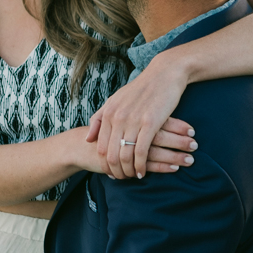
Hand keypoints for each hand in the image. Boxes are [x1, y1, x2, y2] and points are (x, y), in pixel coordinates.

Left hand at [86, 54, 197, 179]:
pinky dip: (141, 165)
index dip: (105, 164)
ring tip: (134, 176)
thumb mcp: (115, 100)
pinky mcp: (150, 123)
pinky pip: (142, 152)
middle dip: (116, 171)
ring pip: (125, 156)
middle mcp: (117, 117)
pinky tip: (143, 172)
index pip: (100, 147)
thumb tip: (88, 139)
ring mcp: (133, 121)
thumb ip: (99, 118)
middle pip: (111, 155)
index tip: (113, 171)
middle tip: (123, 179)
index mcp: (108, 113)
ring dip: (129, 171)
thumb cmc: (141, 89)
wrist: (164, 74)